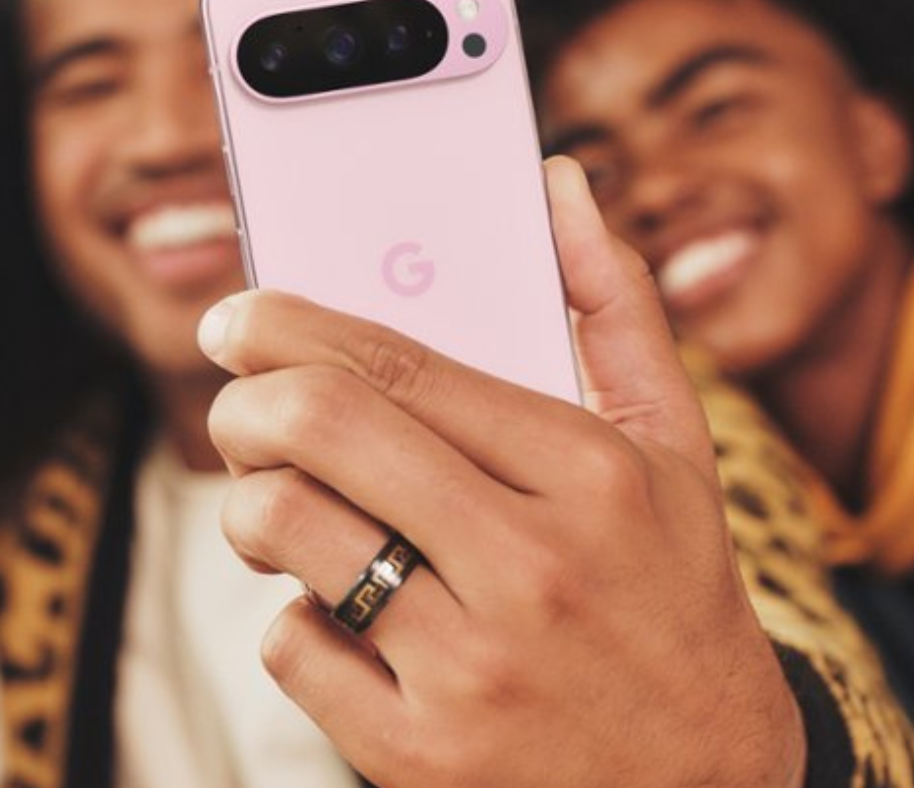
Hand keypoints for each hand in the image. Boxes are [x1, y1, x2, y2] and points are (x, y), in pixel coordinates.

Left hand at [199, 157, 804, 787]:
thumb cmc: (676, 599)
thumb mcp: (677, 453)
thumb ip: (615, 308)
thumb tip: (557, 183)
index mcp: (590, 471)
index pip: (399, 360)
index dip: (289, 322)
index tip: (238, 316)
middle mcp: (532, 563)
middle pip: (318, 425)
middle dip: (242, 398)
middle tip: (235, 405)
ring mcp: (472, 665)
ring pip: (282, 528)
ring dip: (250, 505)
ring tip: (279, 508)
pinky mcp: (420, 753)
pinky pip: (289, 646)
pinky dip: (294, 620)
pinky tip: (342, 616)